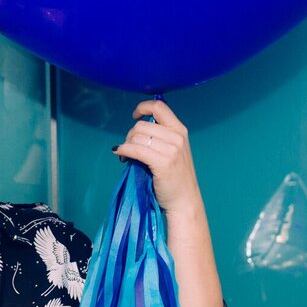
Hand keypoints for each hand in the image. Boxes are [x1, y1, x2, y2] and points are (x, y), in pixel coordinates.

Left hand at [112, 100, 204, 217]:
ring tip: (126, 156)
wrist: (184, 199)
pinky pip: (135, 150)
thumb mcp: (173, 150)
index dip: (143, 107)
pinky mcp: (163, 162)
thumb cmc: (175, 177)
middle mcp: (177, 137)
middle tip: (128, 147)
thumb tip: (134, 131)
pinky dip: (124, 150)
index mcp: (180, 130)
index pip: (159, 107)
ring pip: (136, 137)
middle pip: (142, 125)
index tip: (135, 115)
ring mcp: (171, 150)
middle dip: (130, 135)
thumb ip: (159, 136)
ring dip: (126, 145)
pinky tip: (122, 156)